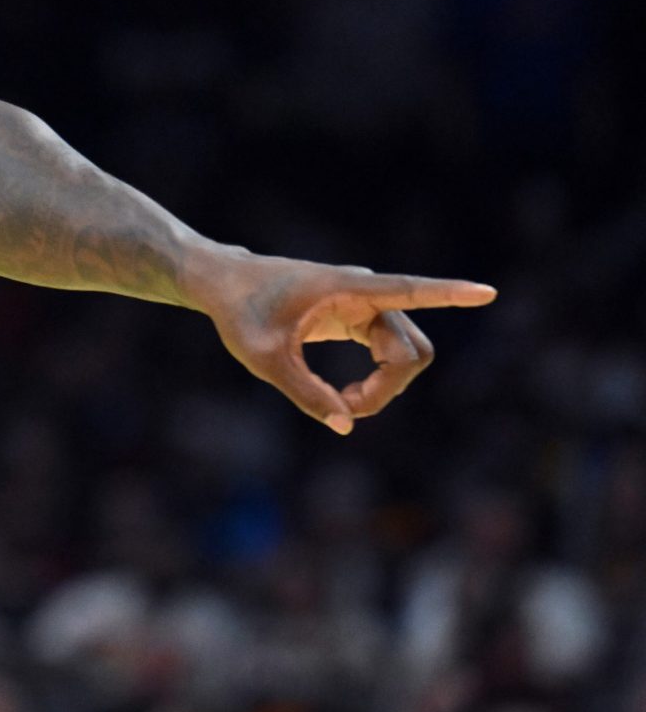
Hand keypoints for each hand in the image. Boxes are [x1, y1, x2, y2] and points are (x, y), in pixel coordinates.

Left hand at [190, 249, 496, 434]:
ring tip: (341, 401)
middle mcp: (365, 292)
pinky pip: (390, 354)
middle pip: (412, 349)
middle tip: (346, 406)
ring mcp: (364, 304)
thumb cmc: (240, 314)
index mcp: (347, 288)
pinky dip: (379, 380)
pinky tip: (347, 396)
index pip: (409, 289)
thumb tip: (347, 425)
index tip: (487, 291)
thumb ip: (306, 394)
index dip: (450, 293)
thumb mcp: (264, 359)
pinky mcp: (358, 317)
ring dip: (386, 386)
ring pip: (405, 354)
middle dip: (391, 386)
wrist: (223, 286)